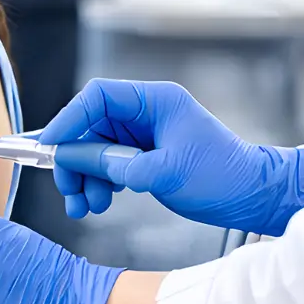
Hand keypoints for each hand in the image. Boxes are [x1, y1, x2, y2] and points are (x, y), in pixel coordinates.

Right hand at [39, 80, 303, 233]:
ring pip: (96, 150)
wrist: (253, 196)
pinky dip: (99, 184)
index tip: (51, 146)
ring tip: (86, 206)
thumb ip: (119, 166)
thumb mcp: (167, 172)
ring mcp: (145, 136)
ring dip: (85, 177)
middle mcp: (146, 114)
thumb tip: (79, 160)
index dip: (69, 118)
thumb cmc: (221, 176)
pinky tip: (100, 202)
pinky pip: (109, 165)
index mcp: (156, 100)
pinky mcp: (145, 157)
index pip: (99, 97)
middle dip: (75, 159)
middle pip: (91, 126)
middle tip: (69, 189)